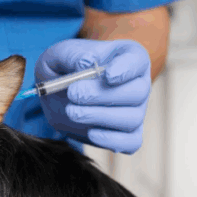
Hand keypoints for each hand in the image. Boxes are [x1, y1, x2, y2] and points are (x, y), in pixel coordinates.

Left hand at [35, 39, 150, 153]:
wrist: (58, 93)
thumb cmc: (64, 67)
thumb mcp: (60, 53)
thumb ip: (72, 54)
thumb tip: (86, 64)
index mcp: (127, 57)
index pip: (137, 60)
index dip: (126, 69)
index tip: (108, 75)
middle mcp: (138, 83)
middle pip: (137, 92)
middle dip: (103, 95)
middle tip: (74, 94)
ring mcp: (134, 110)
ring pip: (132, 118)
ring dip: (100, 117)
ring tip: (72, 112)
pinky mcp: (125, 133)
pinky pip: (131, 142)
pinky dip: (112, 140)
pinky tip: (91, 133)